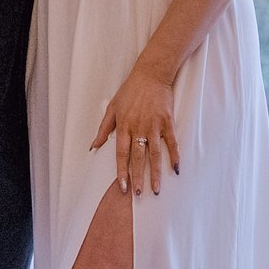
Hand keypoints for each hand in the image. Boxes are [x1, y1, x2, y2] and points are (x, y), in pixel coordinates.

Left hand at [90, 62, 179, 193]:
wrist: (152, 73)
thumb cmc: (130, 90)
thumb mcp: (112, 107)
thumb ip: (103, 129)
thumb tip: (93, 146)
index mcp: (124, 126)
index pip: (121, 153)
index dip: (122, 171)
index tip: (123, 187)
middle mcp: (138, 128)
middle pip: (138, 157)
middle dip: (138, 177)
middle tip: (138, 194)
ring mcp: (154, 125)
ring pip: (155, 154)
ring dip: (155, 173)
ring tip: (156, 189)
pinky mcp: (167, 121)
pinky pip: (172, 142)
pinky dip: (174, 156)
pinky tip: (175, 169)